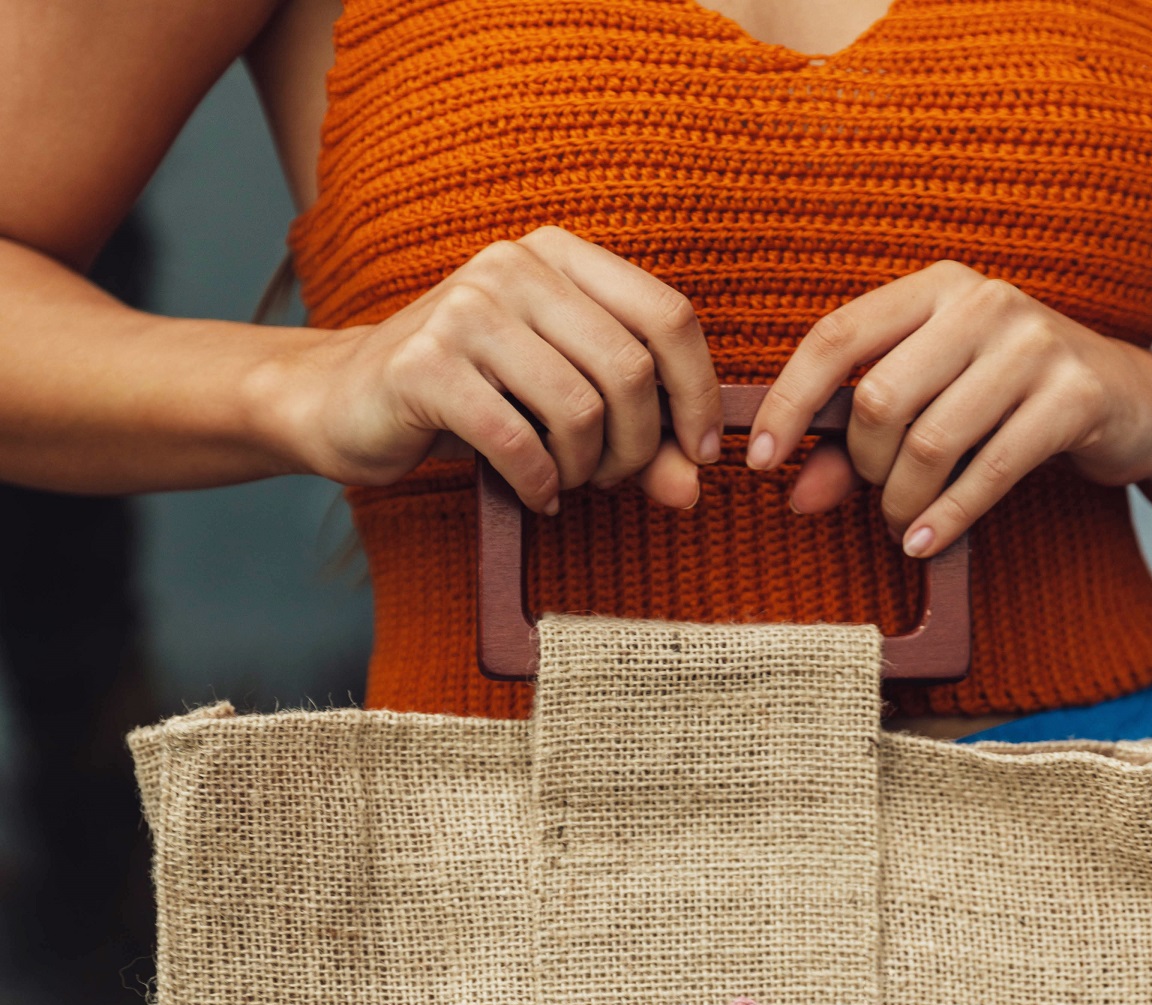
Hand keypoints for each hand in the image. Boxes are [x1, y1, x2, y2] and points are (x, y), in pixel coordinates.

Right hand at [262, 227, 721, 511]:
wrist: (344, 400)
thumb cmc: (468, 401)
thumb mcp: (560, 409)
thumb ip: (633, 440)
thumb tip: (690, 488)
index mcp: (559, 256)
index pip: (670, 317)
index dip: (698, 395)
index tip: (698, 455)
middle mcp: (514, 266)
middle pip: (630, 370)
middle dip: (636, 448)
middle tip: (611, 481)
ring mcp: (466, 309)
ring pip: (579, 409)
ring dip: (583, 469)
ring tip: (564, 481)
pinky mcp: (426, 365)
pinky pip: (517, 442)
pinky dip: (537, 484)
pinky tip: (532, 494)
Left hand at [745, 261, 1151, 554]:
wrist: (1136, 403)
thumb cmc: (1012, 404)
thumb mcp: (932, 410)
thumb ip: (857, 445)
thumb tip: (795, 492)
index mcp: (934, 289)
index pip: (836, 337)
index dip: (788, 404)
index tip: (760, 462)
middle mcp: (982, 302)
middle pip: (878, 400)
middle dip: (862, 469)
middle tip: (876, 503)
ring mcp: (1034, 345)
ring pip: (928, 441)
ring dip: (903, 504)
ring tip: (906, 527)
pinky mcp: (1075, 396)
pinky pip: (987, 471)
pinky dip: (948, 518)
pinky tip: (928, 543)